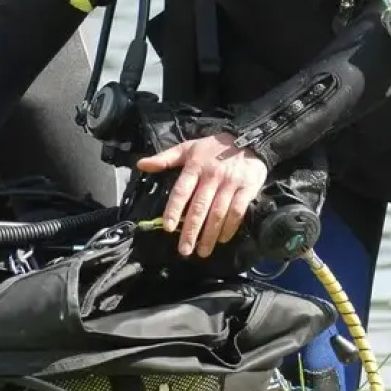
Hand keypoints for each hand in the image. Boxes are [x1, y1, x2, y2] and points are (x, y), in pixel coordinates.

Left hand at [137, 133, 268, 257]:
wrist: (249, 139)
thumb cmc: (213, 147)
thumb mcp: (188, 148)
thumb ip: (165, 159)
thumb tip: (141, 165)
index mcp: (195, 166)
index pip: (182, 191)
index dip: (174, 210)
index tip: (168, 228)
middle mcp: (212, 176)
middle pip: (199, 207)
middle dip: (191, 231)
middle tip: (184, 250)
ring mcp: (231, 183)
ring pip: (218, 213)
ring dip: (209, 235)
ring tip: (202, 251)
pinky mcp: (248, 188)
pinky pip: (237, 211)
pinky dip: (230, 227)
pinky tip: (222, 239)